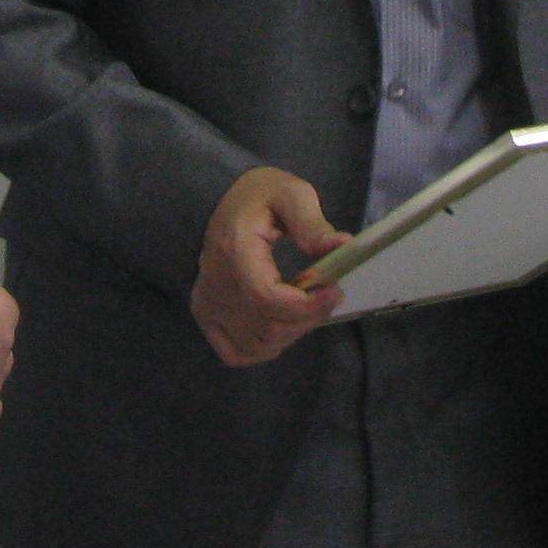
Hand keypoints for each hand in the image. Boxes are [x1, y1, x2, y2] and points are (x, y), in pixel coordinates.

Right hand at [191, 166, 347, 367]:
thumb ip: (313, 223)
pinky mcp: (206, 315)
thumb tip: (342, 245)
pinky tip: (282, 326)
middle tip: (329, 296)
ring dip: (292, 332)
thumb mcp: (291, 194)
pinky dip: (264, 349)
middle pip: (267, 326)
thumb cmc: (260, 195)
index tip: (334, 291)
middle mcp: (214, 284)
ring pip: (257, 344)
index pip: (265, 297)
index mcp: (232, 251)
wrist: (224, 201)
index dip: (305, 306)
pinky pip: (235, 352)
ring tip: (308, 306)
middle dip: (308, 318)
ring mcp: (206, 304)